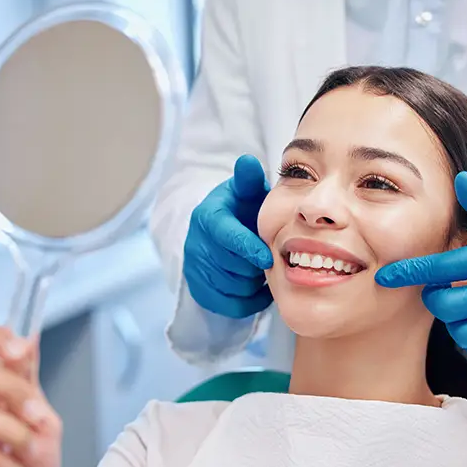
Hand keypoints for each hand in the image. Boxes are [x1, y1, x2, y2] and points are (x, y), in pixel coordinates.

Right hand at [184, 154, 273, 318]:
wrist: (222, 231)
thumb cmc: (243, 209)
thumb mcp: (246, 191)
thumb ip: (249, 179)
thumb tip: (247, 160)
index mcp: (207, 217)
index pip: (226, 237)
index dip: (248, 249)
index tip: (268, 257)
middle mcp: (195, 243)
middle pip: (232, 266)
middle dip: (256, 266)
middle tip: (271, 260)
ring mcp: (194, 268)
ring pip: (233, 287)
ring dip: (254, 283)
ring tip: (263, 270)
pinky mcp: (199, 290)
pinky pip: (229, 305)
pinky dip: (249, 301)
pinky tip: (258, 287)